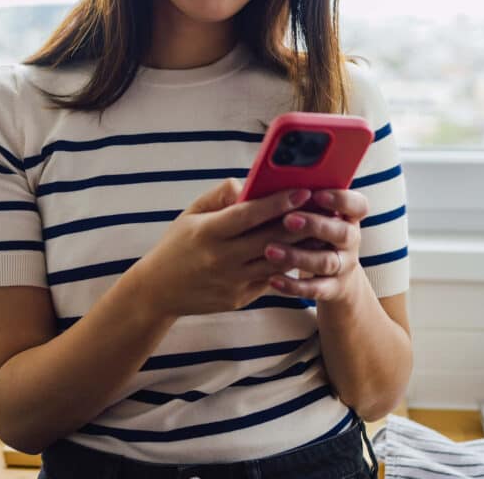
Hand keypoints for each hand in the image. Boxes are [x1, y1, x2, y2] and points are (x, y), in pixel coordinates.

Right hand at [131, 179, 321, 318]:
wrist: (158, 291)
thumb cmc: (177, 245)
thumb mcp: (191, 214)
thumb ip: (220, 195)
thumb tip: (249, 184)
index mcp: (208, 233)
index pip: (248, 215)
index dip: (277, 203)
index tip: (302, 190)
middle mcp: (221, 259)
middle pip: (269, 238)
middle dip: (300, 222)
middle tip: (325, 207)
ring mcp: (232, 281)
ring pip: (276, 262)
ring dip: (302, 246)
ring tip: (323, 228)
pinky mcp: (239, 298)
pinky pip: (270, 279)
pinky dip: (289, 265)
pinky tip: (306, 251)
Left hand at [262, 188, 368, 302]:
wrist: (333, 277)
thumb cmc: (314, 234)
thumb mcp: (315, 215)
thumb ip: (299, 201)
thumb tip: (265, 183)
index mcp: (348, 217)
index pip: (358, 205)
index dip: (341, 199)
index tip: (317, 194)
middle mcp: (350, 240)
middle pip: (343, 233)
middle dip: (316, 225)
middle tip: (288, 220)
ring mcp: (344, 266)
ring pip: (327, 262)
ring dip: (298, 256)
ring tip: (270, 250)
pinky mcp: (333, 289)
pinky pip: (316, 289)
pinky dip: (294, 286)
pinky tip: (273, 279)